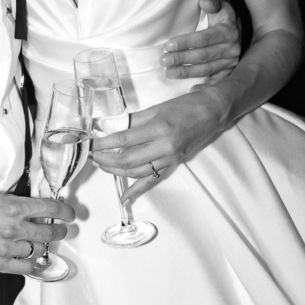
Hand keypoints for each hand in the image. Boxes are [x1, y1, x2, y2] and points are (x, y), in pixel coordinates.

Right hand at [0, 189, 75, 273]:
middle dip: (59, 230)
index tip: (69, 214)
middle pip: (50, 232)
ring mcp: (8, 247)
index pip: (51, 208)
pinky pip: (25, 266)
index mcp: (16, 208)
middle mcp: (15, 228)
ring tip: (37, 242)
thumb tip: (38, 207)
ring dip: (40, 245)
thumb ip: (20, 204)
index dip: (65, 211)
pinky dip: (30, 262)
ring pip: (38, 249)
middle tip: (60, 229)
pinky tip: (29, 257)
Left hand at [92, 85, 225, 200]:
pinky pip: (152, 181)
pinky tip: (124, 198)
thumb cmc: (186, 106)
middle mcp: (164, 147)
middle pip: (127, 159)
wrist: (213, 113)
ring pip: (136, 172)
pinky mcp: (173, 165)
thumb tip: (110, 126)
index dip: (103, 143)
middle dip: (105, 159)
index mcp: (158, 128)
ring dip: (115, 171)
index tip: (90, 143)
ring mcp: (169, 159)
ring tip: (101, 165)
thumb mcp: (157, 107)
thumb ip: (133, 119)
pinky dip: (137, 191)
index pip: (123, 138)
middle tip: (91, 155)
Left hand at [161, 0, 240, 81]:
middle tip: (164, 60)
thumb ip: (213, 2)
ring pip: (206, 69)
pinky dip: (206, 87)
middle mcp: (231, 49)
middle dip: (182, 59)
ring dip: (186, 72)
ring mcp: (230, 62)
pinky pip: (218, 81)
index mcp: (228, 32)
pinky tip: (192, 91)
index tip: (169, 45)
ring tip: (169, 72)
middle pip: (203, 56)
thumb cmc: (224, 15)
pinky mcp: (229, 71)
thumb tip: (204, 2)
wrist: (239, 28)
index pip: (204, 38)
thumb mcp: (222, 4)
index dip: (186, 42)